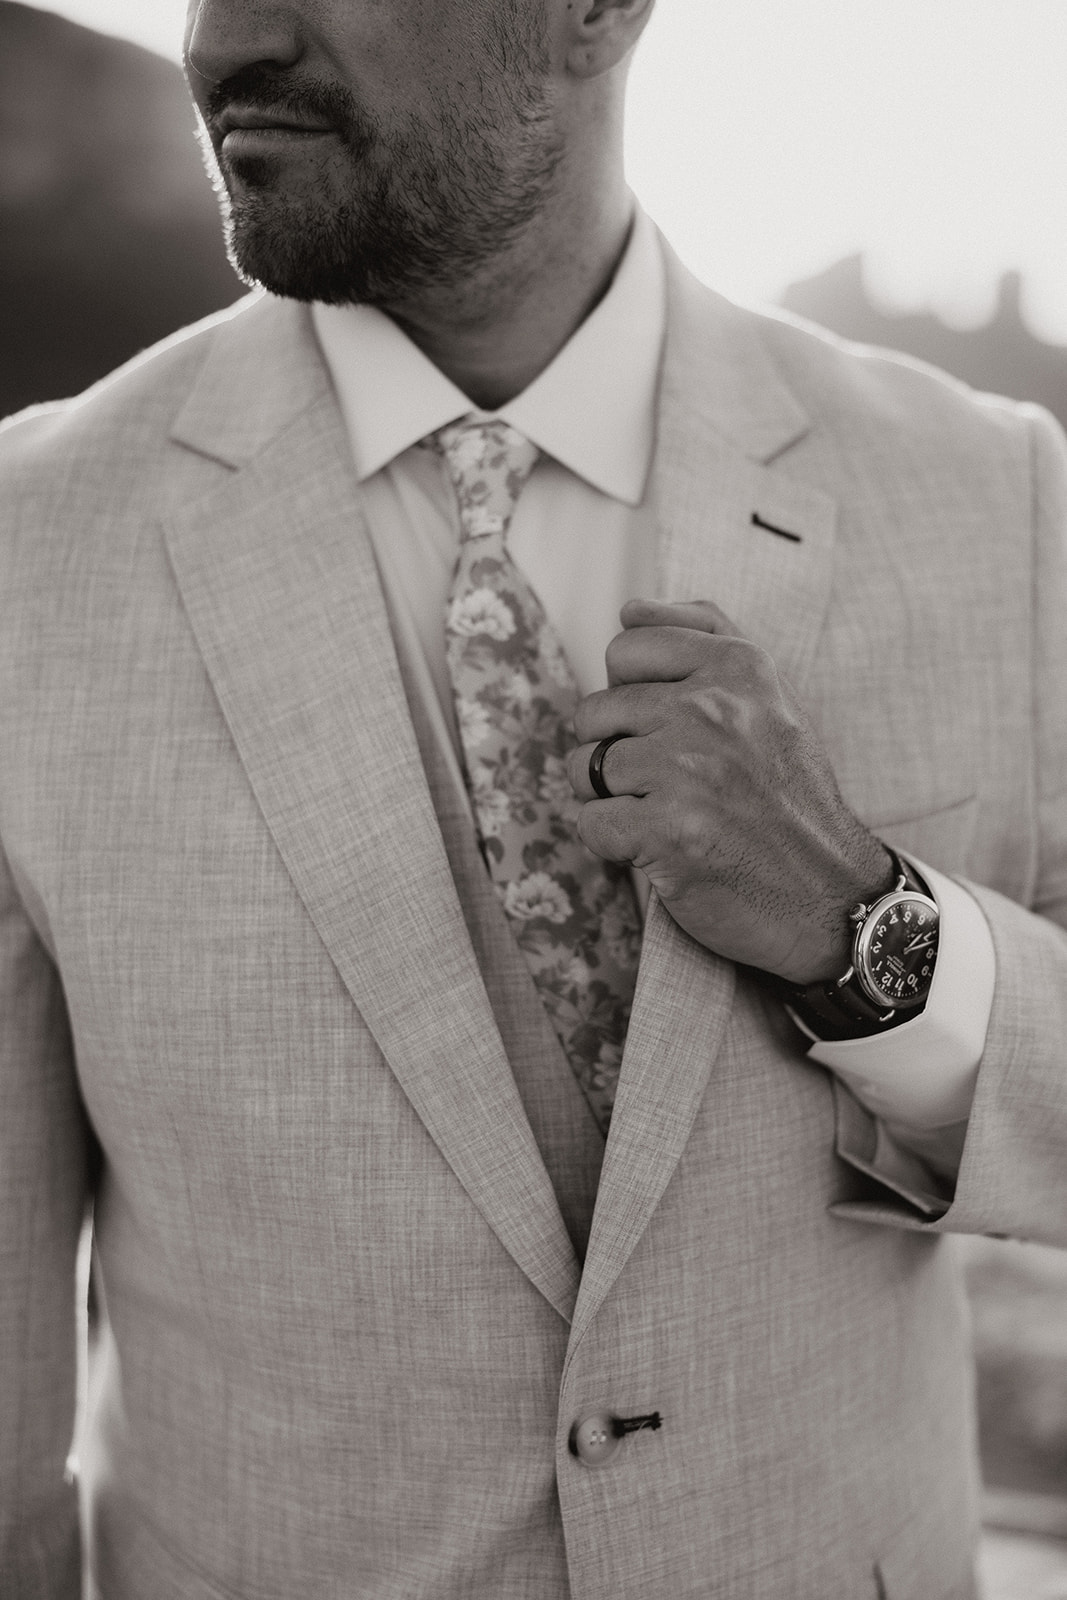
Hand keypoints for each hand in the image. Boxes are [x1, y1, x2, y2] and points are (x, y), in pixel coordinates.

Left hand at [567, 598, 891, 984]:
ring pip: (585, 769)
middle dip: (617, 753)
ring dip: (613, 801)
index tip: (669, 730)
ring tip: (668, 817)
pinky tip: (661, 851)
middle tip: (673, 787)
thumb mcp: (770, 698)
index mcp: (737, 667)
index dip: (633, 697)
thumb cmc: (790, 797)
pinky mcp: (667, 833)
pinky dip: (615, 845)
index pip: (625, 650)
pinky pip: (591, 823)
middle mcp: (712, 710)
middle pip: (596, 712)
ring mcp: (687, 771)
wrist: (831, 895)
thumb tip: (630, 608)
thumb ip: (706, 637)